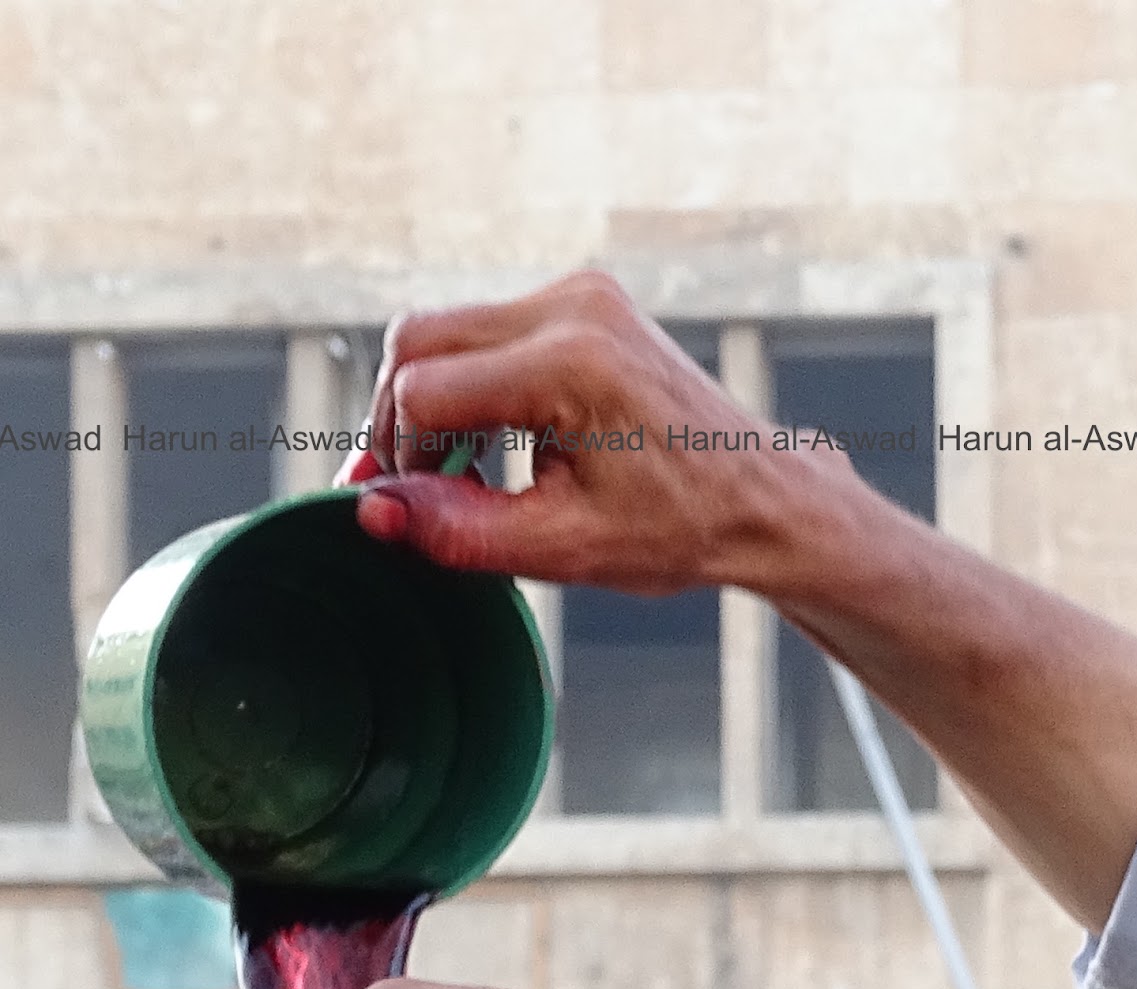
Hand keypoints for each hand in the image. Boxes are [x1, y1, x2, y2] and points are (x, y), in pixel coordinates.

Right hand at [343, 273, 868, 602]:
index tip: (418, 508)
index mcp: (571, 363)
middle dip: (397, 419)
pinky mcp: (585, 298)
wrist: (763, 497)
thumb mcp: (566, 547)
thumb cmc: (682, 528)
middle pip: (417, 341)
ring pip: (444, 330)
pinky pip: (487, 330)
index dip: (401, 457)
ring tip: (462, 475)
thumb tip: (372, 511)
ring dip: (431, 400)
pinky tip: (497, 444)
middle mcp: (573, 308)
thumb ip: (460, 531)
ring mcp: (581, 293)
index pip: (421, 392)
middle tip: (413, 489)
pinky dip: (472, 383)